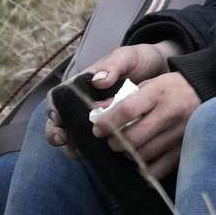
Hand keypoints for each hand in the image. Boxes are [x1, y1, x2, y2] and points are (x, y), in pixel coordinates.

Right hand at [45, 41, 182, 155]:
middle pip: (60, 122)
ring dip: (74, 146)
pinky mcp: (113, 130)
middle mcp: (85, 104)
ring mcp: (98, 118)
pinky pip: (98, 144)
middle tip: (65, 140)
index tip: (58, 119)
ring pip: (76, 137)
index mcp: (82, 85)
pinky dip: (95, 152)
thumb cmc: (139, 60)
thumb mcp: (126, 57)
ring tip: (80, 153)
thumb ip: (112, 66)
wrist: (162, 68)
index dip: (53, 111)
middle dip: (57, 134)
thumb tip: (98, 80)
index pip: (57, 99)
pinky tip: (100, 157)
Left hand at [91, 72, 199, 180]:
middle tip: (112, 141)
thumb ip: (123, 97)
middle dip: (115, 143)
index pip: (127, 110)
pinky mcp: (185, 150)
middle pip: (133, 138)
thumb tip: (96, 111)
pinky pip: (158, 169)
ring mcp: (180, 133)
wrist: (205, 92)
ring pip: (143, 156)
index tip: (98, 129)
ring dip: (129, 155)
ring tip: (127, 149)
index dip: (107, 123)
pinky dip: (144, 168)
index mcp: (159, 92)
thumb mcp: (149, 84)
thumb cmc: (171, 88)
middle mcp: (170, 113)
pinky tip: (141, 160)